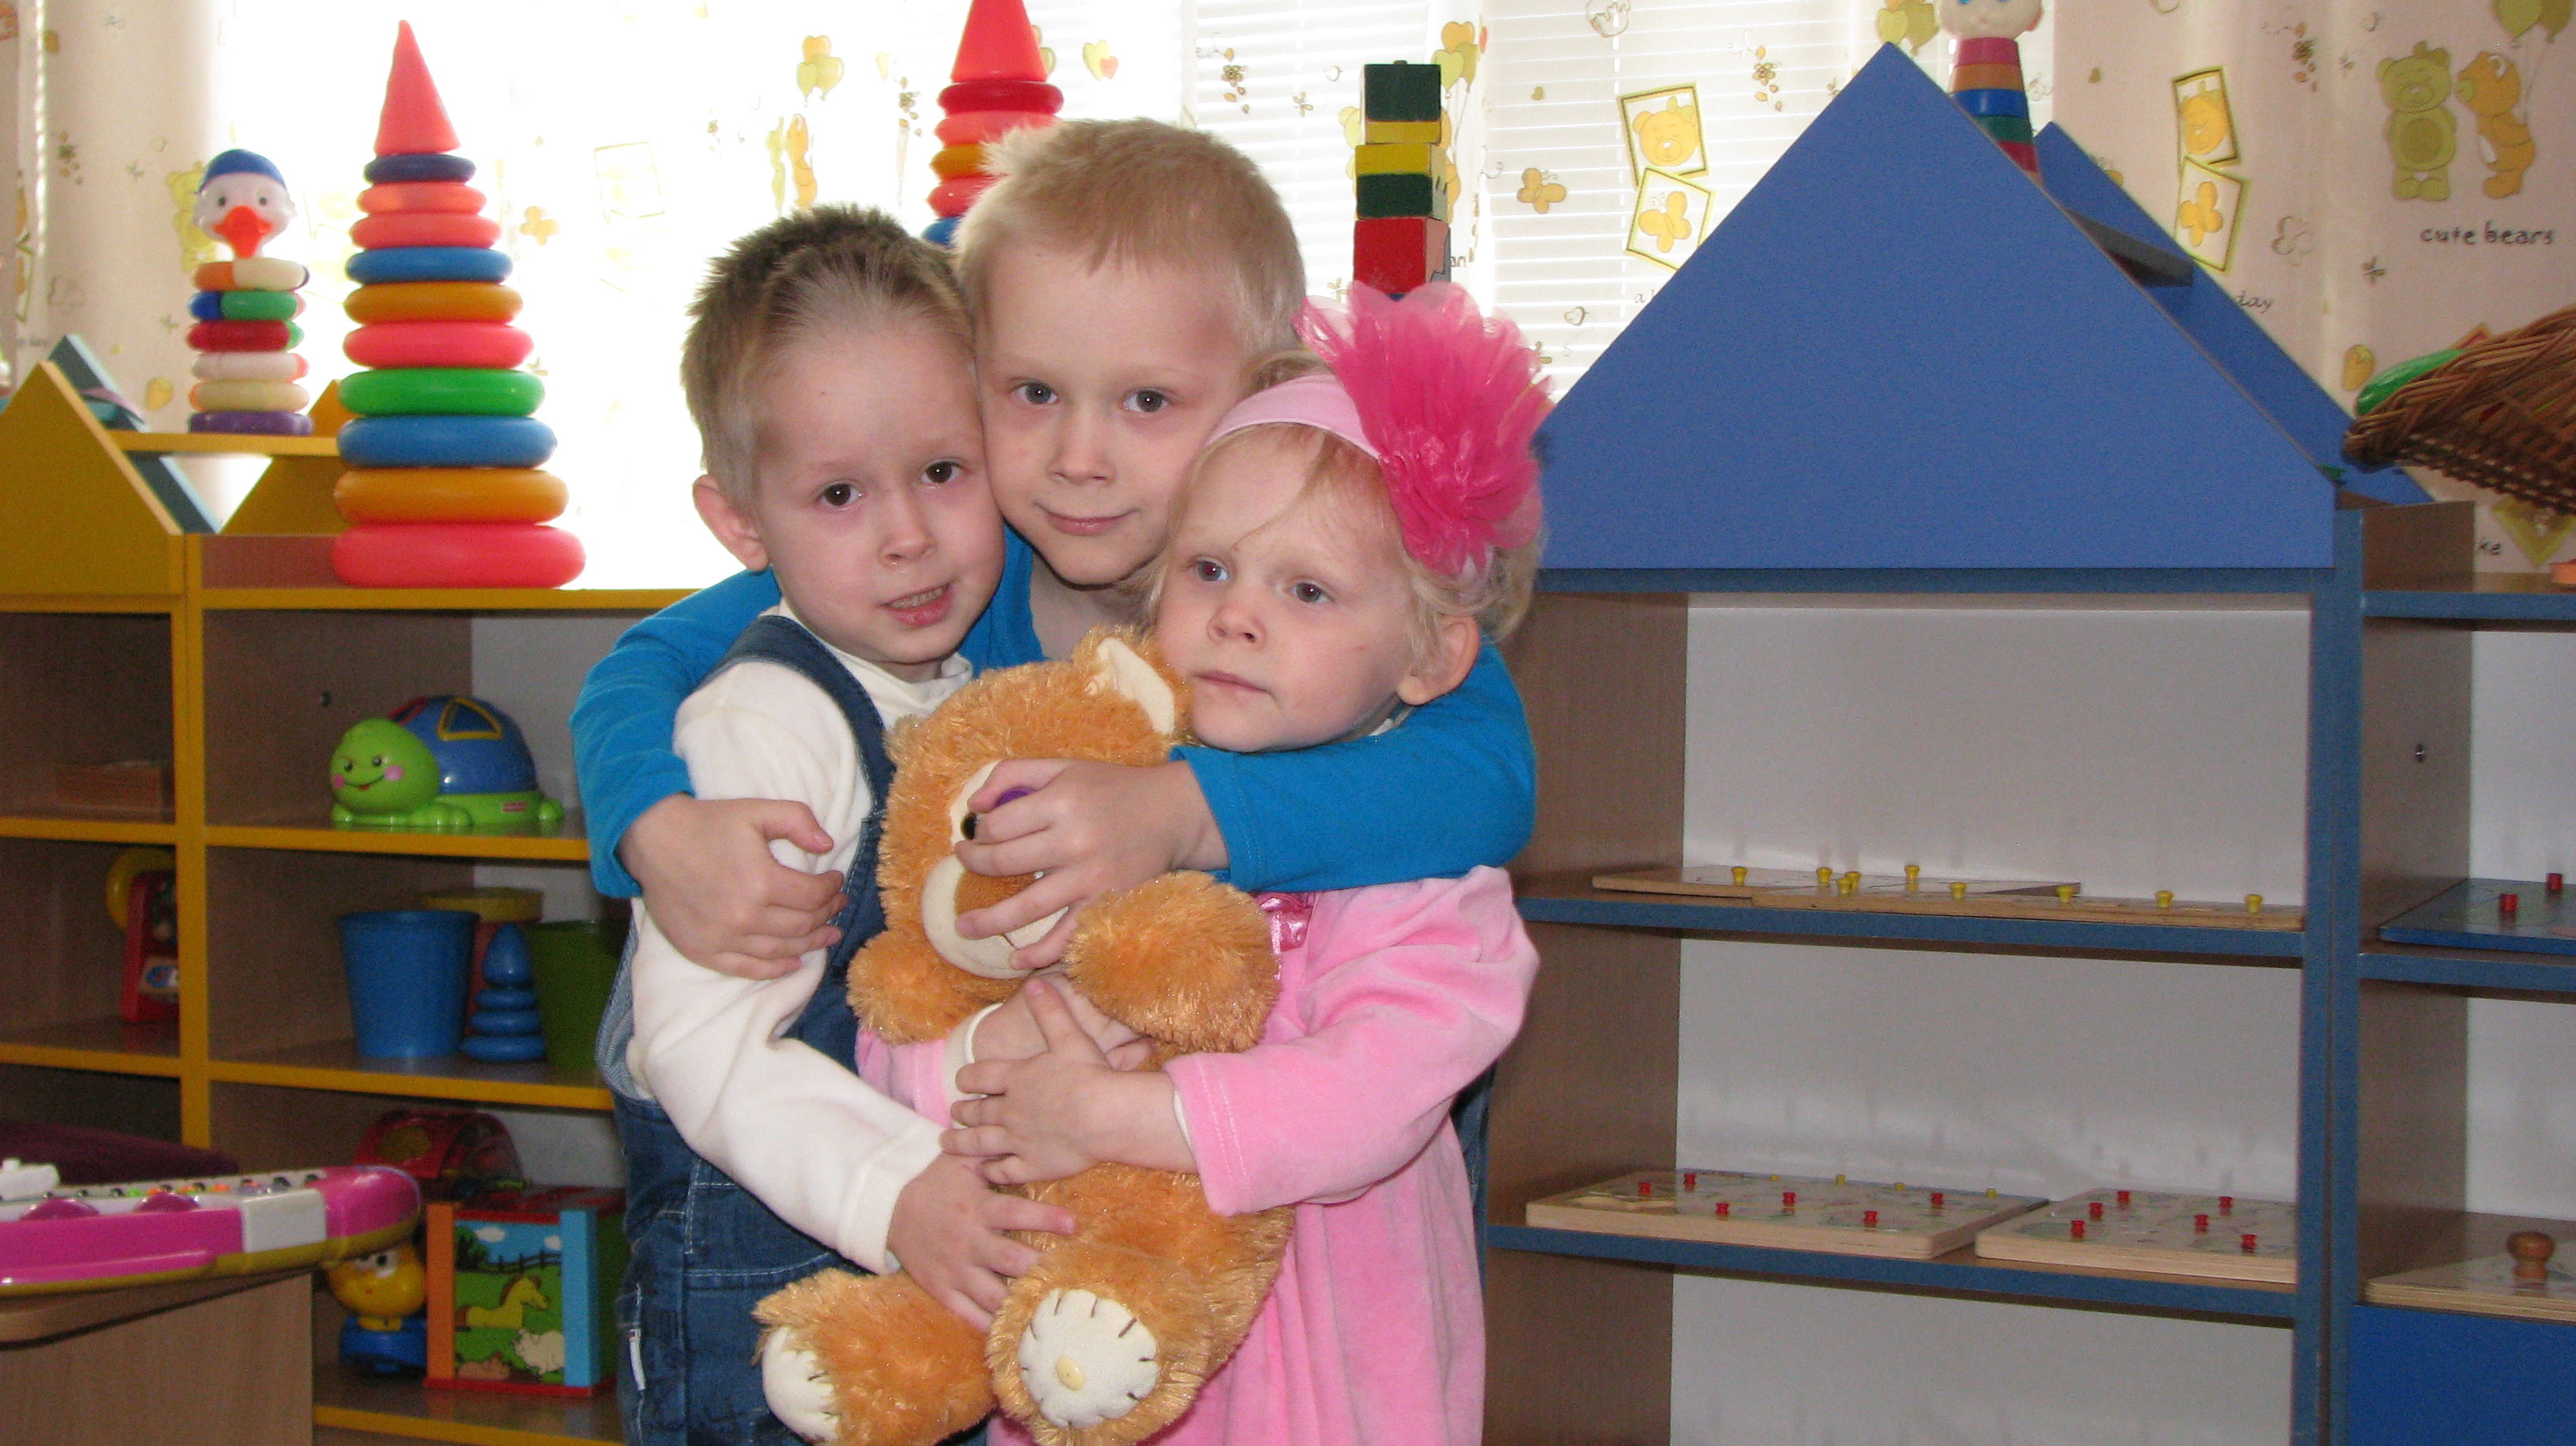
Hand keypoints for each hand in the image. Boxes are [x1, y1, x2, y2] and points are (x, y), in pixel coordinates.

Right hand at [623, 795, 843, 978]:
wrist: (652, 839)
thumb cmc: (707, 823)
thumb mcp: (756, 810)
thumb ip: (798, 820)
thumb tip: (828, 844)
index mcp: (762, 882)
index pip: (813, 896)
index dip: (832, 890)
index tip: (836, 881)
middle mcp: (744, 917)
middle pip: (802, 926)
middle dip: (827, 916)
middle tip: (837, 907)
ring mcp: (723, 939)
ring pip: (782, 951)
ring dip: (810, 944)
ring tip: (828, 935)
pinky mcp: (704, 951)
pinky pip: (748, 969)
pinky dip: (775, 969)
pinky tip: (793, 963)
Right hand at [884, 1152, 1075, 1328]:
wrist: (890, 1213)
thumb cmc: (938, 1184)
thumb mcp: (961, 1162)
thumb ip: (992, 1150)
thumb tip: (1026, 1130)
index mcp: (976, 1209)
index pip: (1015, 1213)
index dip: (1045, 1219)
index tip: (1074, 1223)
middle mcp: (968, 1243)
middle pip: (1009, 1261)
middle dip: (1039, 1268)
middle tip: (1069, 1275)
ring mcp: (955, 1271)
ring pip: (993, 1295)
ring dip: (1021, 1303)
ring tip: (1051, 1308)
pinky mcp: (944, 1291)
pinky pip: (970, 1315)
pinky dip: (992, 1325)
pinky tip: (1018, 1330)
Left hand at [945, 981, 1190, 1182]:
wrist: (1103, 1115)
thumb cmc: (1089, 1074)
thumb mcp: (1069, 1036)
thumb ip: (1050, 1011)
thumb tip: (1035, 983)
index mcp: (1017, 1078)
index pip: (981, 1075)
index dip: (968, 1077)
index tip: (960, 1080)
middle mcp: (1010, 1110)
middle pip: (978, 1110)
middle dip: (963, 1111)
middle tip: (953, 1112)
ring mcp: (1018, 1140)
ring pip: (980, 1142)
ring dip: (961, 1142)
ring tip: (946, 1143)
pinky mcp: (1033, 1165)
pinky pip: (1004, 1171)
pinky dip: (991, 1171)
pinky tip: (983, 1171)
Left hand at [952, 760, 1224, 968]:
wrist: (1172, 814)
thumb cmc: (1112, 788)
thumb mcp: (1064, 766)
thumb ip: (1013, 773)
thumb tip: (973, 806)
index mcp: (1060, 801)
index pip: (998, 825)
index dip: (979, 831)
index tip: (977, 835)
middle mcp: (1073, 840)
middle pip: (1003, 862)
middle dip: (973, 865)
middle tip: (964, 865)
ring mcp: (1090, 878)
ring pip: (1025, 908)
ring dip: (988, 921)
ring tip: (964, 927)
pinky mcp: (1105, 904)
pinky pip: (1066, 936)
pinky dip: (1039, 953)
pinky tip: (1016, 958)